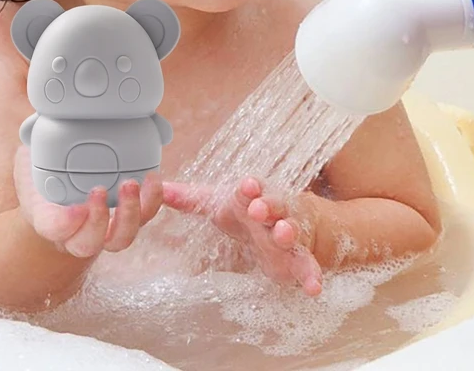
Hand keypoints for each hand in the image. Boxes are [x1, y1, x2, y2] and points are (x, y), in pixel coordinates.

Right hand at [14, 145, 162, 257]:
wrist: (60, 194)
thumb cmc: (45, 175)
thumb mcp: (32, 153)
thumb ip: (35, 140)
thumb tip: (36, 124)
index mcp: (47, 216)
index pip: (51, 229)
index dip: (62, 225)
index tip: (72, 206)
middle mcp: (75, 232)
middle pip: (88, 244)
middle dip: (97, 221)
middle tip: (101, 190)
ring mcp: (104, 229)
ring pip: (120, 240)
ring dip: (130, 215)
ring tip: (133, 183)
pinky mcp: (128, 218)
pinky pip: (143, 219)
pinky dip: (152, 202)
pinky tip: (153, 178)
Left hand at [162, 176, 322, 295]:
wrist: (282, 222)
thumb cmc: (245, 211)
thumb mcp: (217, 204)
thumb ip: (189, 199)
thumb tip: (158, 187)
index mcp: (252, 197)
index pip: (250, 190)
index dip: (249, 188)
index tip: (246, 185)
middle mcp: (272, 213)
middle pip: (273, 206)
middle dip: (268, 205)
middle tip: (259, 208)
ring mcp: (287, 236)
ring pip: (291, 231)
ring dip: (289, 231)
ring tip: (285, 234)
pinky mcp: (296, 260)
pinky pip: (307, 266)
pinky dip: (312, 275)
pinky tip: (314, 288)